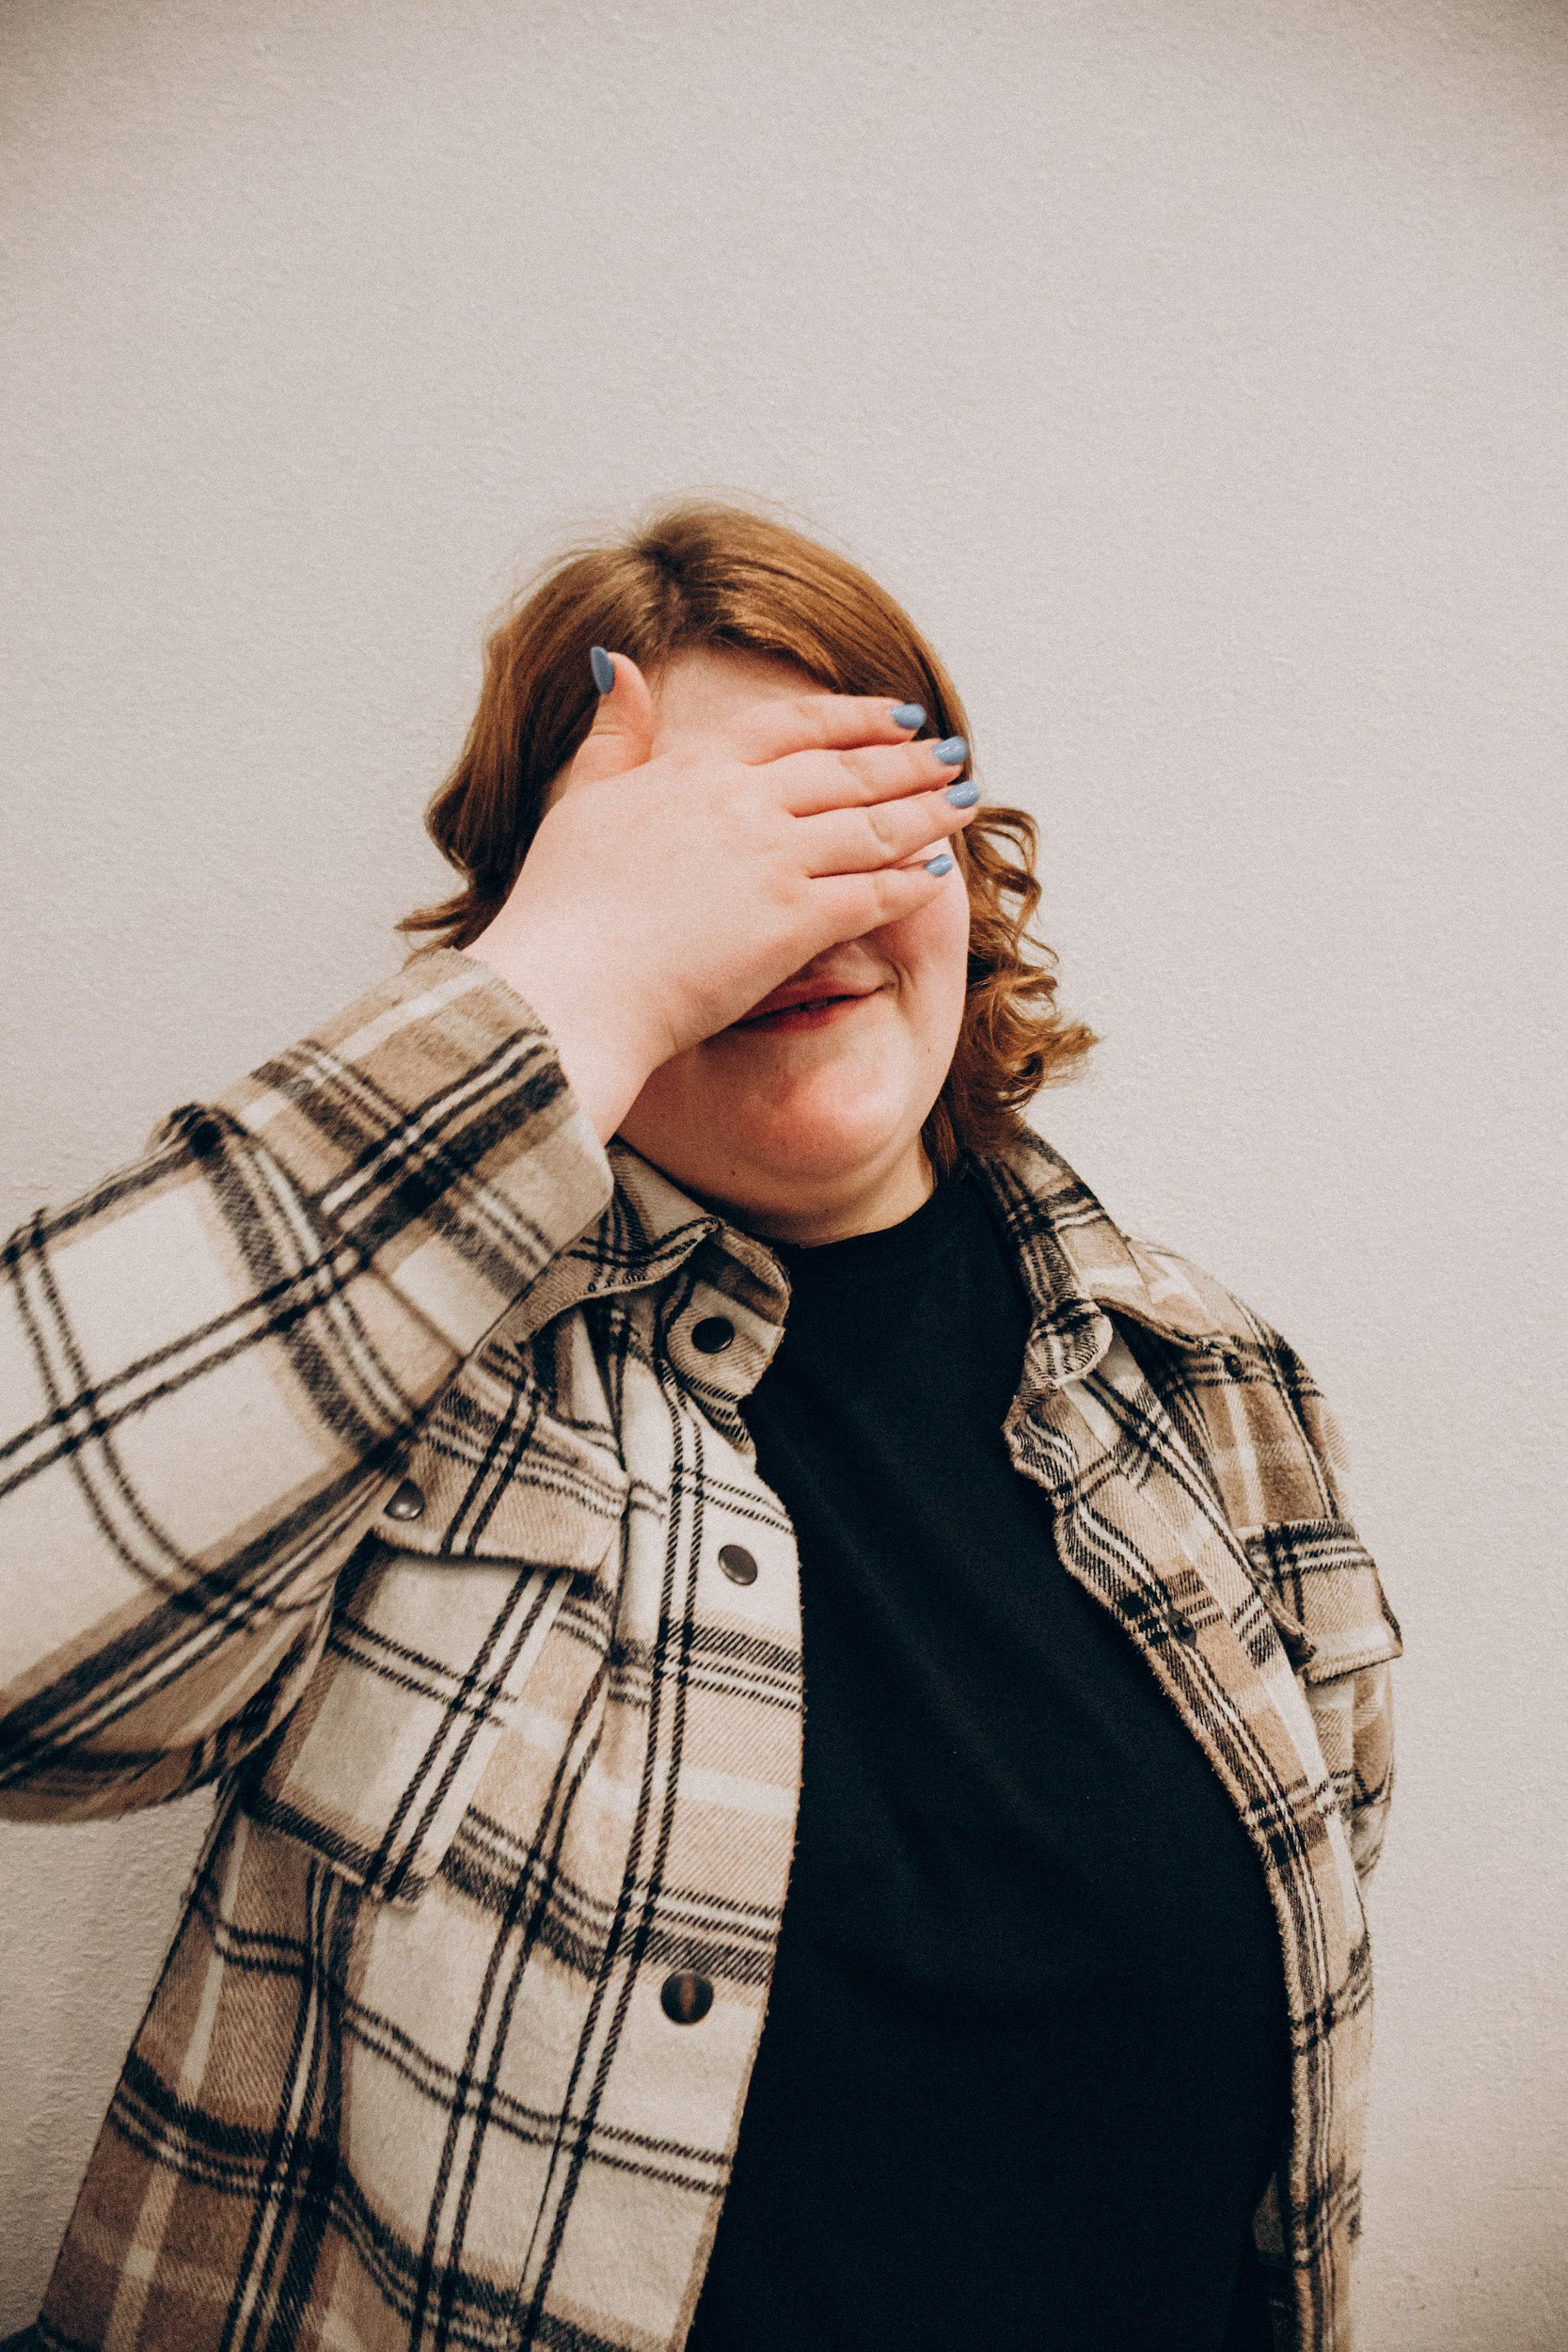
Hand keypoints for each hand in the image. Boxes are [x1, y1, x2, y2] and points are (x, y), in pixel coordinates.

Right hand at [463, 651, 978, 1141]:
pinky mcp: (794, 922)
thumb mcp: (583, 799)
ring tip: (967, 803)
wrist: (566, 987)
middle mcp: (744, 803)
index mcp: (696, 769)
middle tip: (952, 755)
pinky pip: (872, 892)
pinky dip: (910, 880)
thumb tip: (614, 661)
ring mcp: (774, 861)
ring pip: (873, 825)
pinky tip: (939, 875)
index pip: (794, 726)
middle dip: (909, 762)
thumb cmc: (562, 909)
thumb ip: (613, 734)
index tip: (897, 714)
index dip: (854, 717)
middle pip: (848, 770)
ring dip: (927, 812)